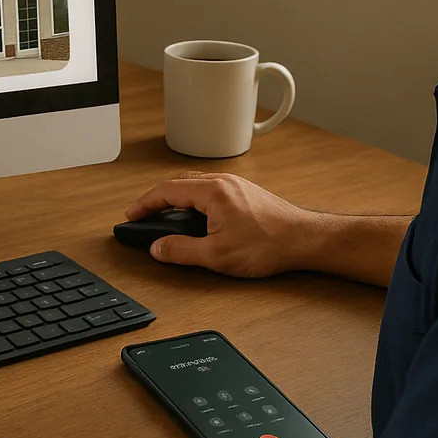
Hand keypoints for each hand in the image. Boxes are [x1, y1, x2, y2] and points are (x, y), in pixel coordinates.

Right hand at [125, 172, 319, 277]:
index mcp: (212, 192)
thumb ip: (181, 251)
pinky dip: (194, 199)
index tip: (132, 214)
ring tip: (166, 216)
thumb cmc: (268, 245)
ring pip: (195, 185)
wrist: (304, 240)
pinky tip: (197, 216)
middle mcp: (223, 182)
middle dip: (158, 199)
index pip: (167, 191)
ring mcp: (236, 185)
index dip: (145, 204)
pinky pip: (211, 189)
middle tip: (144, 215)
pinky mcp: (246, 193)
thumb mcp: (217, 255)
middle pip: (179, 183)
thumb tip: (158, 248)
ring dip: (177, 198)